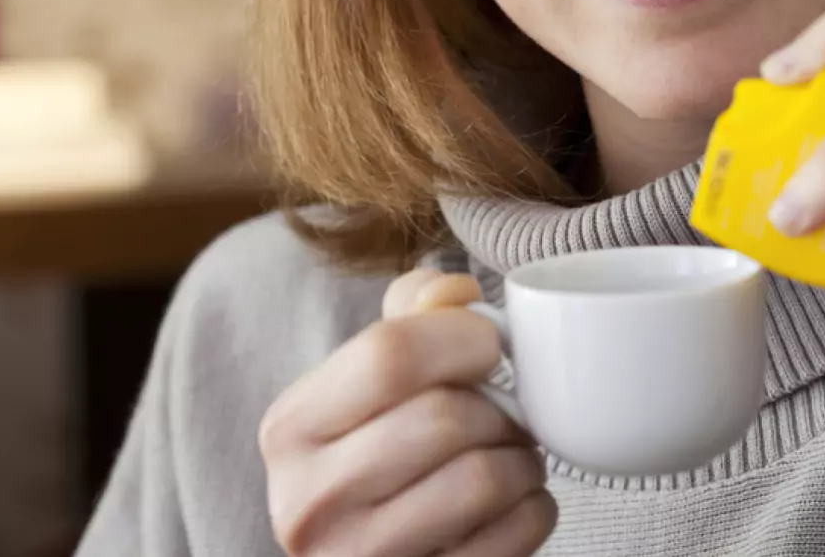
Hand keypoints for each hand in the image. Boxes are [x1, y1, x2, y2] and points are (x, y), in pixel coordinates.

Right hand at [260, 269, 555, 556]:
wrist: (363, 553)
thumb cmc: (377, 454)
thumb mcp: (365, 382)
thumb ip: (410, 316)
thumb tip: (456, 293)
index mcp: (290, 427)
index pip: (386, 355)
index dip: (460, 337)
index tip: (488, 344)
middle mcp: (309, 501)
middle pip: (444, 418)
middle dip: (499, 405)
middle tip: (505, 409)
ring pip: (483, 478)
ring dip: (523, 458)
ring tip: (510, 454)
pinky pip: (513, 534)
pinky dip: (533, 509)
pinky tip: (512, 502)